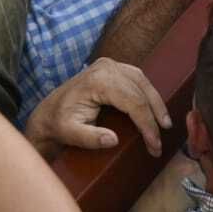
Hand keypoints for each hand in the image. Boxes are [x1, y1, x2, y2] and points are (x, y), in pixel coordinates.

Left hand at [24, 59, 170, 160]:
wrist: (49, 112)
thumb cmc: (58, 123)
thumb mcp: (69, 133)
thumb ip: (89, 138)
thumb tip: (112, 139)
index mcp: (97, 80)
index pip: (133, 102)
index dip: (147, 125)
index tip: (154, 146)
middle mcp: (105, 67)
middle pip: (141, 92)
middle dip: (154, 118)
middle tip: (160, 142)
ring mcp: (109, 65)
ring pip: (143, 83)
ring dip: (156, 104)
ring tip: (163, 126)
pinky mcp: (112, 68)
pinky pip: (138, 79)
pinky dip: (148, 95)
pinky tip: (154, 111)